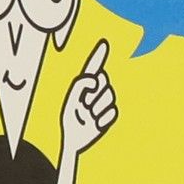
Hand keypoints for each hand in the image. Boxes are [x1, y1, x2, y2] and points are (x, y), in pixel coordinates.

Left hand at [59, 40, 115, 158]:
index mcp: (85, 86)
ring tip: (88, 116)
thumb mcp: (72, 99)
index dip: (98, 56)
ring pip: (109, 97)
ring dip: (97, 108)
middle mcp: (95, 92)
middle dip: (94, 93)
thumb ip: (81, 84)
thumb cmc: (70, 119)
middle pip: (104, 81)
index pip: (93, 68)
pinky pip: (112, 112)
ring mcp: (103, 103)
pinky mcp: (109, 115)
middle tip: (84, 105)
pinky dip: (102, 119)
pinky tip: (95, 123)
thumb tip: (96, 78)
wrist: (75, 139)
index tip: (103, 44)